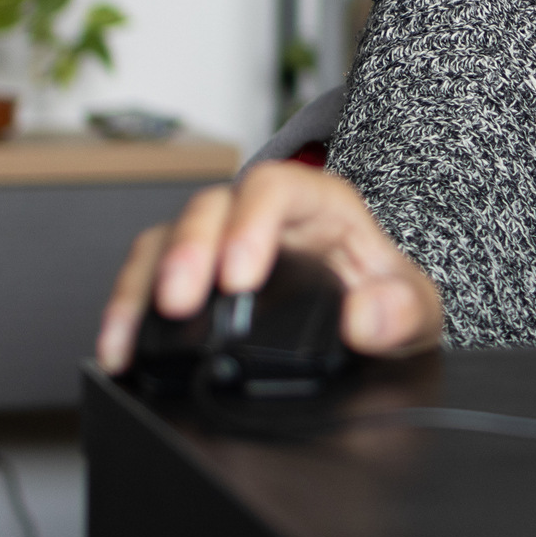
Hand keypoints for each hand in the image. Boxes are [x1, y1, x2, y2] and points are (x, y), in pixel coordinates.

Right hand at [95, 160, 442, 373]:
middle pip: (212, 207)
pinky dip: (127, 311)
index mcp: (322, 206)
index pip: (278, 188)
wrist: (377, 331)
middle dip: (188, 251)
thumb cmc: (391, 304)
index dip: (251, 222)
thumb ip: (403, 310)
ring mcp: (223, 244)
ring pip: (168, 238)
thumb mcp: (417, 310)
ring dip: (144, 282)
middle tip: (179, 301)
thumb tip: (365, 317)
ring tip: (132, 333)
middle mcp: (264, 217)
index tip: (239, 274)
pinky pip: (148, 279)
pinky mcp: (194, 279)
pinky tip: (118, 348)